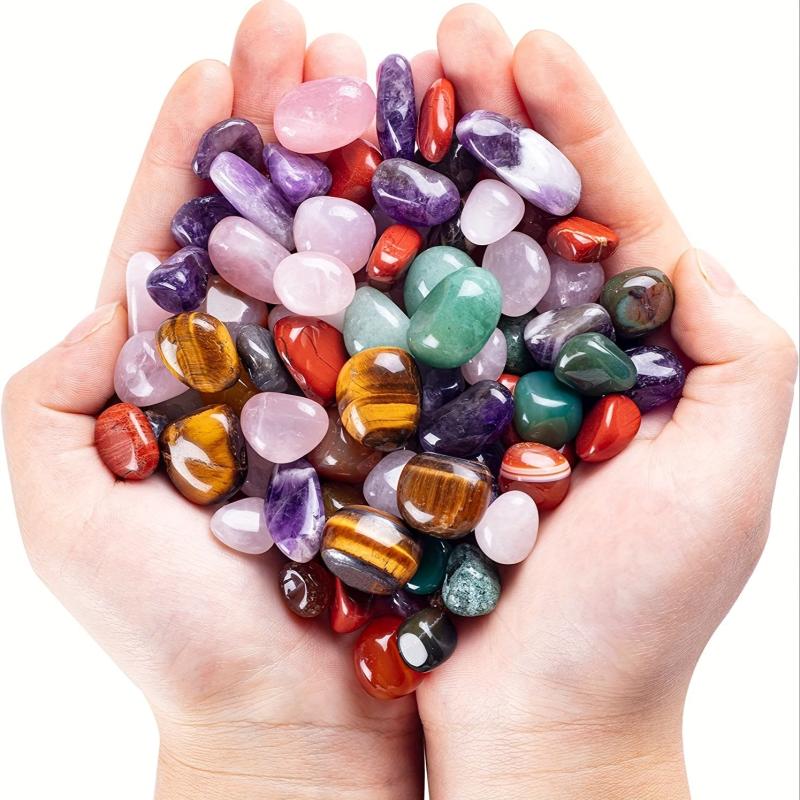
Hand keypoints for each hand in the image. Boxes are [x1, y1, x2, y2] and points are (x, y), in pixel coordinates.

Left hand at [2, 3, 422, 797]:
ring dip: (367, 170)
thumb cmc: (175, 631)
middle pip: (275, 226)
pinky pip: (421, 330)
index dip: (195, 148)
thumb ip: (57, 398)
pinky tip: (449, 189)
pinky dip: (430, 260)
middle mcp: (271, 368)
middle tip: (310, 32)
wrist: (297, 724)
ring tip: (387, 73)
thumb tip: (107, 303)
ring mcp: (350, 392)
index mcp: (182, 373)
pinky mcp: (418, 427)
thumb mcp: (66, 503)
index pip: (182, 236)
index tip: (215, 65)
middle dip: (288, 127)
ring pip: (355, 262)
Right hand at [417, 6, 796, 798]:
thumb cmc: (637, 616)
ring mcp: (465, 389)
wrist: (537, 718)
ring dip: (411, 176)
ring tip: (370, 88)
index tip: (527, 43)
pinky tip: (328, 207)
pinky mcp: (402, 432)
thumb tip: (669, 245)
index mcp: (628, 352)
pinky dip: (357, 272)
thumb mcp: (729, 473)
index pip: (604, 211)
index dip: (572, 122)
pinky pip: (378, 336)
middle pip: (512, 217)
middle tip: (442, 33)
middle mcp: (541, 358)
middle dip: (483, 120)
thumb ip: (732, 349)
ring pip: (436, 264)